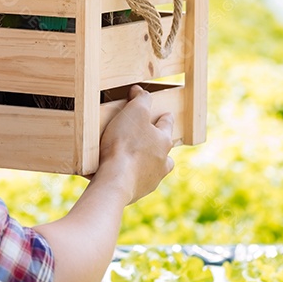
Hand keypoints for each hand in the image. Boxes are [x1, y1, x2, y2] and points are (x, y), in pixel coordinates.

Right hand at [95, 85, 174, 204]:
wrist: (116, 179)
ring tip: (141, 158)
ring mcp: (153, 177)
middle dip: (159, 141)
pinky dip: (135, 174)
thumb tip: (141, 91)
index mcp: (164, 140)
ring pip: (157, 166)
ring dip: (151, 161)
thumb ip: (140, 99)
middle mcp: (163, 160)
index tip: (165, 113)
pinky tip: (125, 172)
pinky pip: (141, 179)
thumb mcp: (134, 112)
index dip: (164, 116)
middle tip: (150, 136)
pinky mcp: (140, 190)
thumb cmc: (125, 144)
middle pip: (164, 147)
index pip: (166, 124)